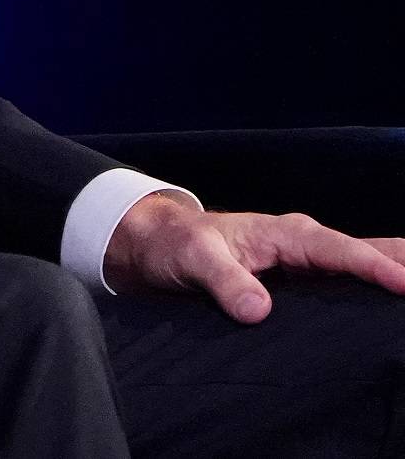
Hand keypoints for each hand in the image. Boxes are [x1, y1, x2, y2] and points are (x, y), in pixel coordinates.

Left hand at [104, 192, 404, 320]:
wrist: (162, 244)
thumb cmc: (177, 246)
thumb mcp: (193, 259)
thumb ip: (224, 281)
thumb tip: (258, 310)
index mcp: (284, 234)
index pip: (337, 250)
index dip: (373, 267)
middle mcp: (304, 243)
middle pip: (366, 250)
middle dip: (402, 262)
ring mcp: (308, 261)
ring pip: (365, 262)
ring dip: (396, 271)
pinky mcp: (306, 279)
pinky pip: (352, 281)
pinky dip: (379, 286)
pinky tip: (395, 308)